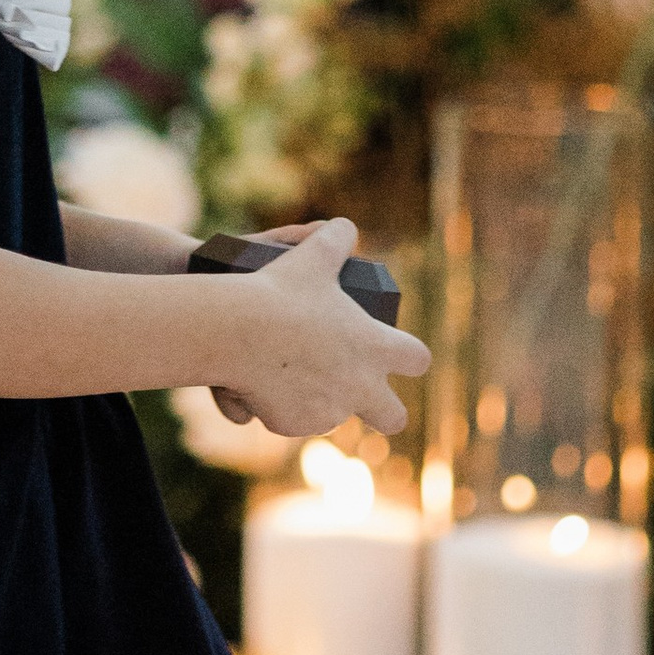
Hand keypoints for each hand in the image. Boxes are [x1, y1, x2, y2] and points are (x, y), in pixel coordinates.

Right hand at [218, 219, 425, 440]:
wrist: (236, 330)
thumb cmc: (279, 290)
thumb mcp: (312, 254)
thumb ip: (334, 239)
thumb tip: (342, 228)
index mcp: (374, 347)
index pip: (417, 359)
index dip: (410, 355)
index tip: (400, 353)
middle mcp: (359, 387)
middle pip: (394, 417)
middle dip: (385, 411)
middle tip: (365, 397)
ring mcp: (328, 411)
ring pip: (335, 416)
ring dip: (323, 403)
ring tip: (292, 373)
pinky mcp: (293, 425)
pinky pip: (294, 422)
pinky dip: (283, 409)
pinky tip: (265, 384)